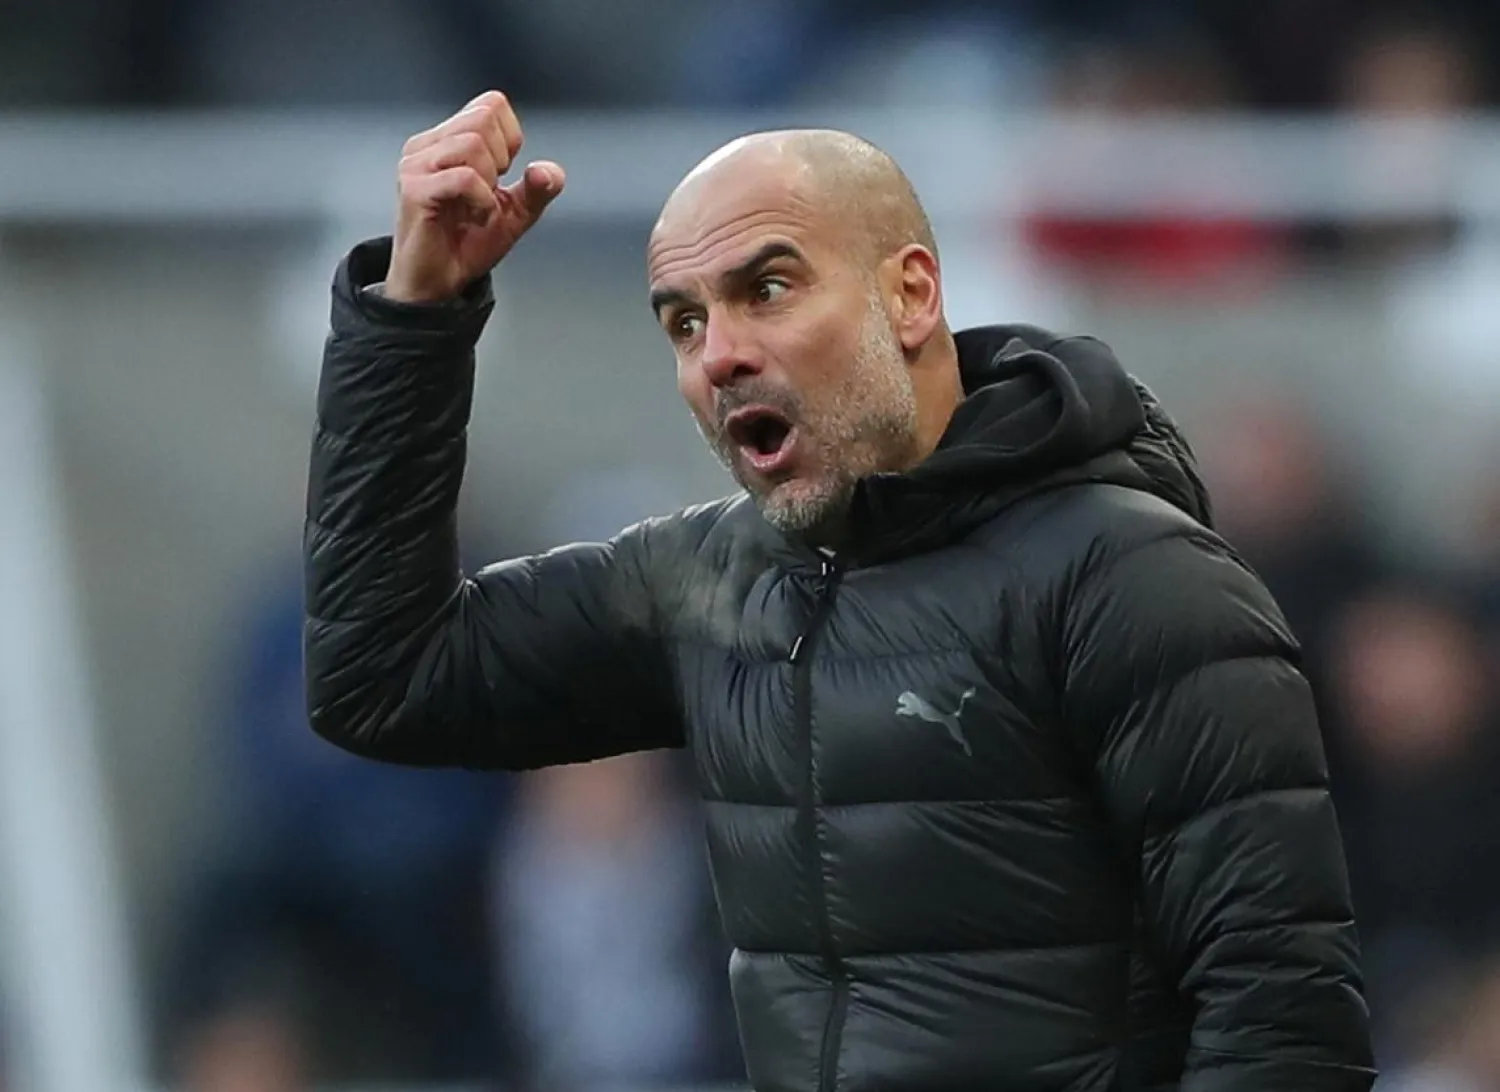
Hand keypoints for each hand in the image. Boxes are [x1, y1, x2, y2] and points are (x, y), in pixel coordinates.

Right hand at [385, 90, 564, 303]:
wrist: (438, 284)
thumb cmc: (466, 244)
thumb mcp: (515, 214)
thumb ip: (538, 190)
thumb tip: (548, 170)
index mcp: (448, 141)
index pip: (491, 104)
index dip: (510, 138)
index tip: (500, 175)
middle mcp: (428, 145)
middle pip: (483, 119)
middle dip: (501, 159)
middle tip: (486, 193)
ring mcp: (417, 164)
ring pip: (473, 144)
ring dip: (490, 182)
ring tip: (476, 207)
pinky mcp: (414, 188)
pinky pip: (464, 177)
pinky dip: (481, 200)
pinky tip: (473, 217)